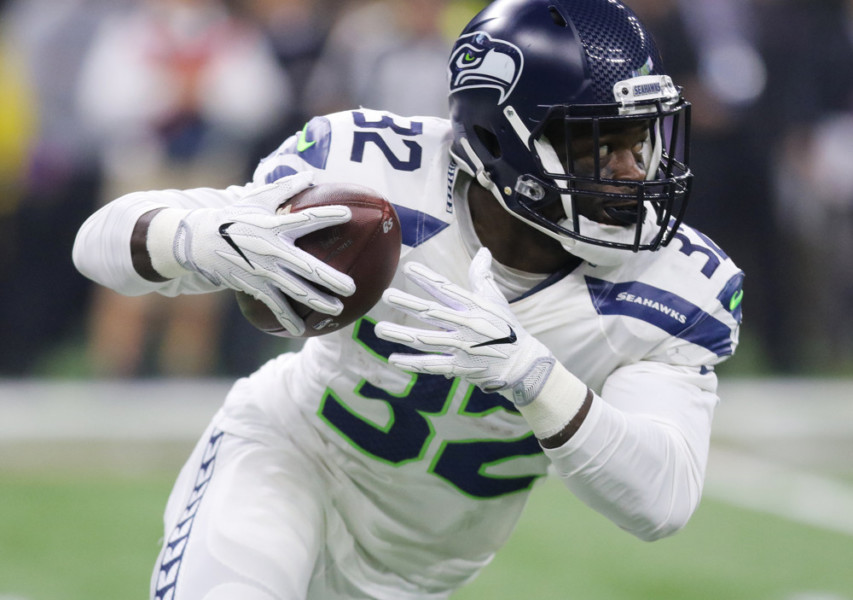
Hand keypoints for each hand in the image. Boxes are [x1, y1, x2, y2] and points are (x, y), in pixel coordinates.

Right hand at [172, 172, 355, 335]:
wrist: (200, 241)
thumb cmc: (235, 216)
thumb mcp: (257, 198)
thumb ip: (285, 188)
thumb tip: (311, 175)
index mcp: (274, 226)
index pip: (305, 220)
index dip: (327, 216)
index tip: (348, 215)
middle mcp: (272, 251)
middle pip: (307, 267)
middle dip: (331, 278)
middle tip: (352, 287)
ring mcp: (264, 272)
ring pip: (296, 290)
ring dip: (318, 301)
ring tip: (339, 309)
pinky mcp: (255, 286)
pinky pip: (275, 306)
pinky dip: (287, 319)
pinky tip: (301, 332)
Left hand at [375, 248, 554, 405]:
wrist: (521, 364)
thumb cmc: (506, 329)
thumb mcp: (497, 301)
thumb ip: (483, 277)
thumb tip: (482, 251)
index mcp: (474, 307)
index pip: (447, 289)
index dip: (427, 278)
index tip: (408, 268)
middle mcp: (467, 326)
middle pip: (432, 313)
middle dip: (408, 304)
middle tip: (386, 295)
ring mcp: (462, 348)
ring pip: (426, 340)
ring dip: (401, 335)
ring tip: (379, 329)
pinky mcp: (459, 368)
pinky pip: (432, 365)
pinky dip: (412, 364)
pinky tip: (393, 359)